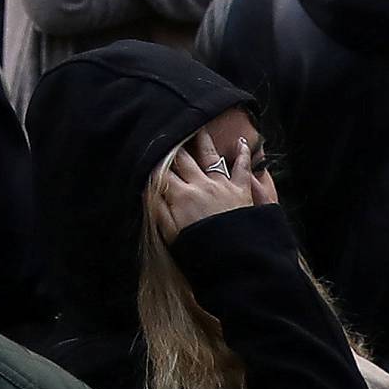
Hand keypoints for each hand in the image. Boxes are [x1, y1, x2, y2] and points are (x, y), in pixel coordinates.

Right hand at [152, 131, 276, 240]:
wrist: (236, 261)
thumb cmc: (200, 251)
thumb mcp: (171, 234)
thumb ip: (158, 210)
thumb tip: (145, 190)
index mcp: (181, 195)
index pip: (163, 172)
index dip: (155, 161)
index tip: (148, 150)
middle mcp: (200, 184)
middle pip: (183, 159)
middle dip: (175, 146)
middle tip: (171, 131)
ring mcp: (221, 185)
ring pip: (209, 155)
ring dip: (202, 140)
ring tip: (198, 127)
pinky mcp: (241, 190)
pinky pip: (242, 167)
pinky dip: (243, 153)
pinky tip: (241, 142)